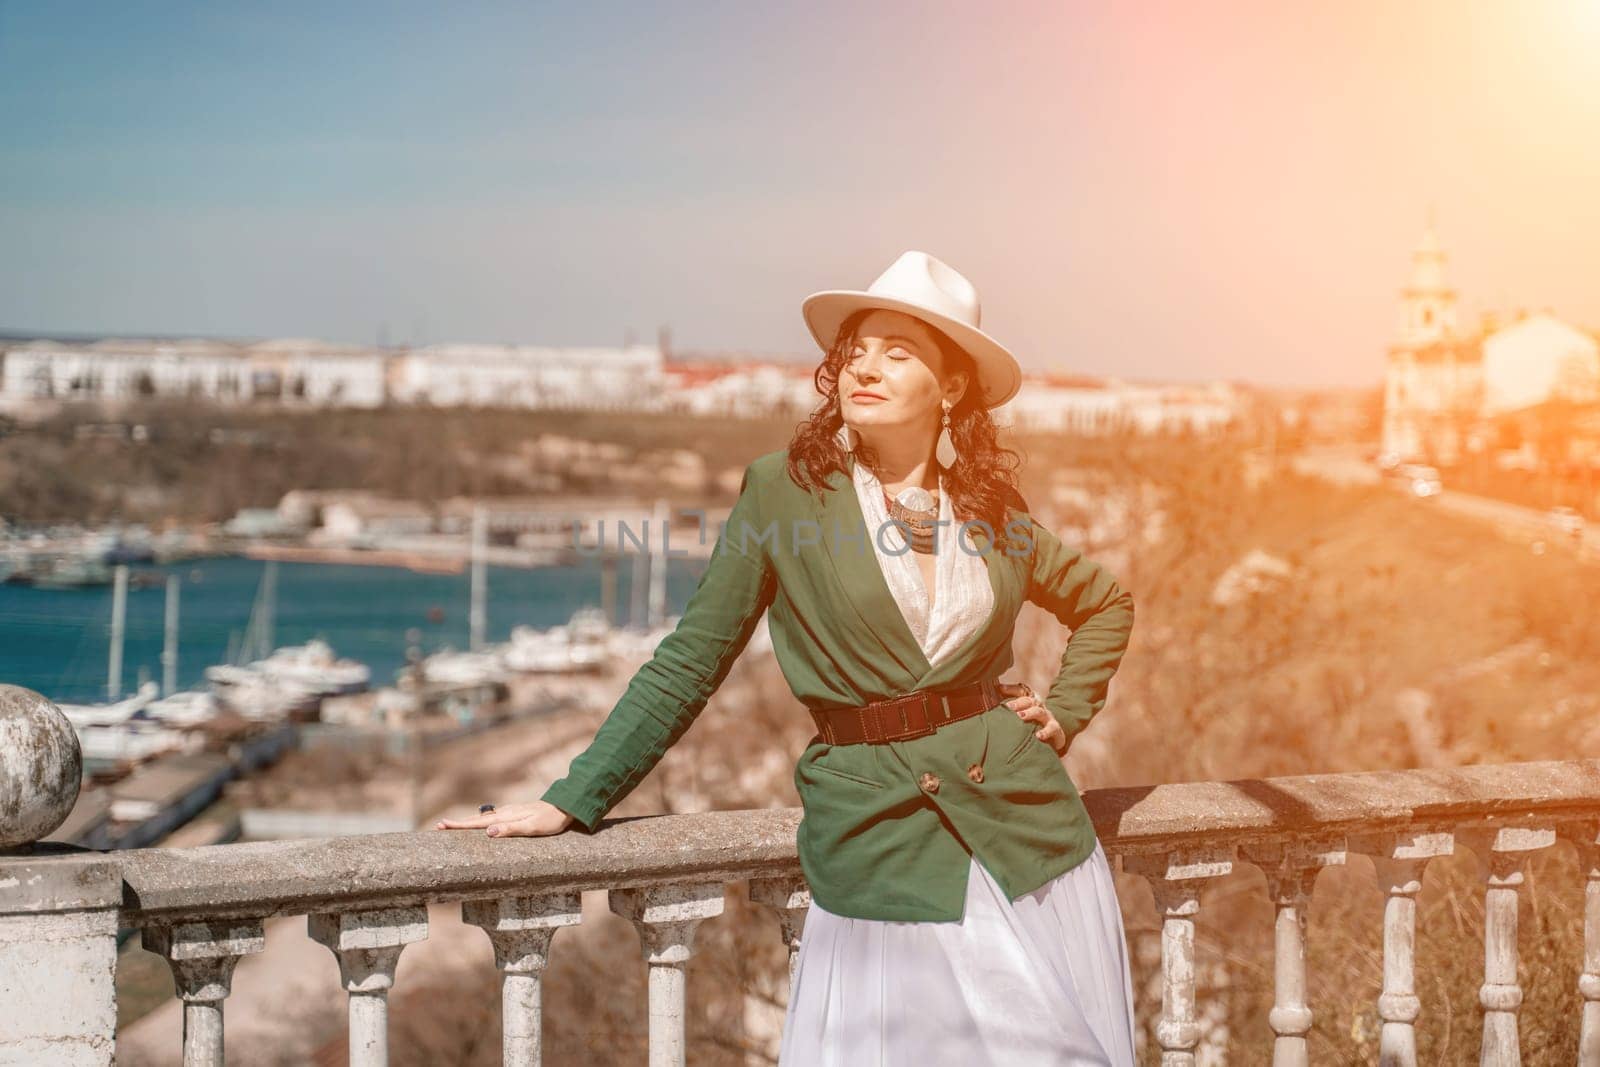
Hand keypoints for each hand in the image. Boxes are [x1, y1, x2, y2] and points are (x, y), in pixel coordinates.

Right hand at [434, 800, 575, 837]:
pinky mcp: (514, 814)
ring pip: (483, 818)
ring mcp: (509, 812)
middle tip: (439, 826)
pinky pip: (492, 818)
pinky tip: (479, 825)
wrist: (566, 807)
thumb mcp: (532, 827)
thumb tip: (488, 832)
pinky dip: (479, 822)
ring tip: (453, 826)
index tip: (442, 825)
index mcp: (506, 816)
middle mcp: (505, 812)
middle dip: (458, 823)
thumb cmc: (550, 820)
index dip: (459, 825)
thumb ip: (511, 830)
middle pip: (476, 819)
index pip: (478, 823)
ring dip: (467, 822)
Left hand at [999, 681, 1067, 756]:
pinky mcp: (1055, 729)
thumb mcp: (1020, 713)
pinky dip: (1045, 732)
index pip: (1021, 691)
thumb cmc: (1032, 723)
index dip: (1011, 689)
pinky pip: (1052, 729)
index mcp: (1030, 700)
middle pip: (1030, 700)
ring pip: (1040, 712)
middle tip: (1009, 706)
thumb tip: (993, 694)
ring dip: (1030, 713)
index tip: (1000, 689)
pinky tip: (1038, 736)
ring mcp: (1048, 717)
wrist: (1053, 736)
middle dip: (1019, 702)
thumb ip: (1008, 705)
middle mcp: (1039, 706)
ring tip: (1021, 716)